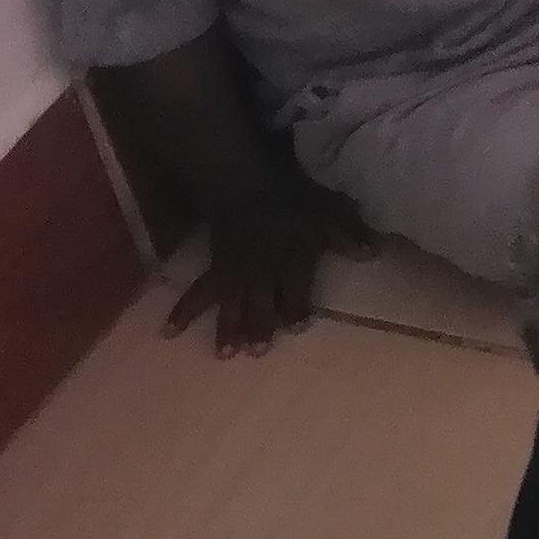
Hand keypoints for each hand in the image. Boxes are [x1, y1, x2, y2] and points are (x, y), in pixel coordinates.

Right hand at [167, 173, 371, 354]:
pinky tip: (168, 331)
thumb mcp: (328, 211)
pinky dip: (182, 312)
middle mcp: (264, 273)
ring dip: (229, 329)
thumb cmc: (292, 197)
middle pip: (262, 306)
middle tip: (257, 352)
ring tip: (225, 354)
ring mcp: (237, 274)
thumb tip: (371, 255)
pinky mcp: (215, 270)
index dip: (297, 311)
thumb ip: (348, 235)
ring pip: (232, 306)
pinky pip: (197, 293)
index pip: (296, 294)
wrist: (247, 183)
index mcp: (293, 262)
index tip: (298, 328)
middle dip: (261, 328)